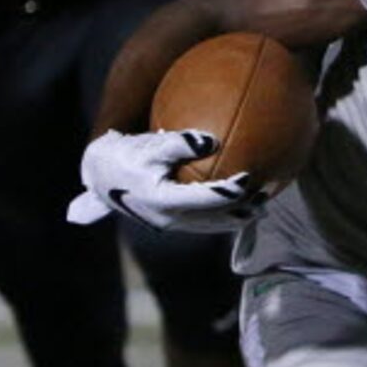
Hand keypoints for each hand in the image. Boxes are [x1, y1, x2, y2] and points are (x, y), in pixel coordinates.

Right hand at [66, 129, 266, 230]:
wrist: (100, 174)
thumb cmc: (125, 154)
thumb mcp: (149, 144)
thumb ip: (180, 142)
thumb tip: (211, 140)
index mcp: (163, 201)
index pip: (206, 200)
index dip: (231, 191)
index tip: (249, 176)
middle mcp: (168, 219)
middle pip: (215, 219)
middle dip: (243, 210)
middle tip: (266, 194)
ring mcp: (170, 224)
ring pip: (212, 227)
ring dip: (237, 218)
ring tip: (262, 206)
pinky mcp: (171, 223)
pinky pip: (204, 224)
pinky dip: (224, 217)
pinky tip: (241, 207)